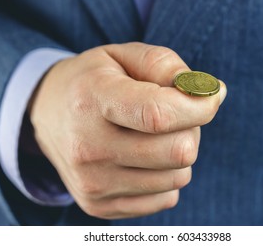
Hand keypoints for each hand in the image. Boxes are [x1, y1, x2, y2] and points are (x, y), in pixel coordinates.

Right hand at [29, 42, 226, 218]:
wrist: (48, 114)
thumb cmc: (94, 81)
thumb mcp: (124, 55)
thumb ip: (167, 66)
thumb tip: (212, 95)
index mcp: (92, 100)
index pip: (158, 114)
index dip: (199, 107)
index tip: (213, 96)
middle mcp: (88, 148)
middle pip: (178, 151)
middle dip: (191, 128)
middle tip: (175, 114)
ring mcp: (92, 184)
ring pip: (178, 177)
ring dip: (179, 153)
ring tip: (154, 135)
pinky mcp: (99, 206)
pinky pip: (165, 198)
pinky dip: (166, 175)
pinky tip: (144, 158)